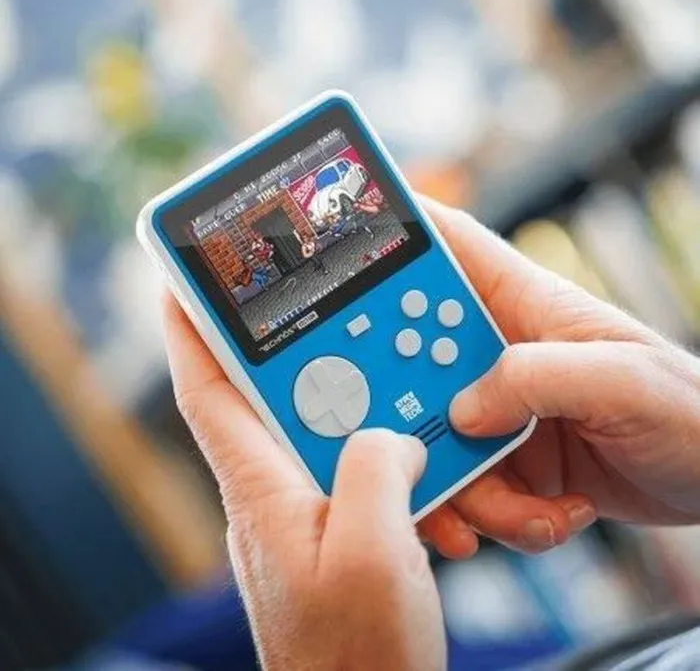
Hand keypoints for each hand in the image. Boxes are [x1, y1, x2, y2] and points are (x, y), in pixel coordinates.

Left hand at [162, 294, 445, 670]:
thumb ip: (374, 471)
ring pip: (328, 436)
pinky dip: (392, 462)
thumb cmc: (355, 662)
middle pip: (277, 401)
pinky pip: (358, 474)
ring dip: (369, 416)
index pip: (208, 394)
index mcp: (262, 492)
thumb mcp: (372, 555)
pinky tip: (430, 477)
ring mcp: (303, 516)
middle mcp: (273, 498)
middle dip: (308, 355)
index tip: (184, 285)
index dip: (191, 333)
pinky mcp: (333, 533)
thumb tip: (391, 435)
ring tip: (408, 404)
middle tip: (339, 316)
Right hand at [418, 197, 699, 559]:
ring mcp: (499, 406)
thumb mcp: (624, 380)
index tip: (342, 246)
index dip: (395, 233)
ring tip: (519, 508)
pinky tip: (543, 519)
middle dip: (399, 398)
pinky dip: (490, 515)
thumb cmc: (690, 411)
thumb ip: (538, 379)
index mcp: (524, 305)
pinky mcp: (504, 455)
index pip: (449, 249)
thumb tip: (463, 410)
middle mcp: (499, 352)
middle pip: (412, 353)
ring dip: (458, 485)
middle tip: (413, 439)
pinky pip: (465, 483)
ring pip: (432, 433)